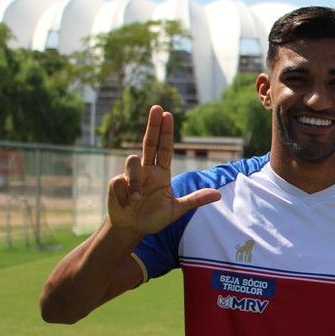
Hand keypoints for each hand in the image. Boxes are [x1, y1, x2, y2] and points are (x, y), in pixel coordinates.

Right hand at [107, 105, 219, 234]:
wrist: (132, 228)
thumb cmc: (154, 218)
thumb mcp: (176, 210)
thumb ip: (194, 200)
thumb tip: (217, 194)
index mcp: (161, 173)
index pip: (165, 149)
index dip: (166, 132)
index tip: (168, 115)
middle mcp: (146, 170)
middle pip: (149, 142)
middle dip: (153, 125)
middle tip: (157, 107)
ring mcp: (130, 175)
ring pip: (133, 163)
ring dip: (136, 181)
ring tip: (137, 199)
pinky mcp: (116, 183)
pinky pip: (120, 182)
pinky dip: (125, 195)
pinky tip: (127, 204)